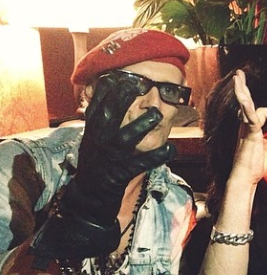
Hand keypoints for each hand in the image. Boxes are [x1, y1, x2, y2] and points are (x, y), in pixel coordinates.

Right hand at [30, 73, 175, 261]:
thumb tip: (111, 102)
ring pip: (125, 138)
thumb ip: (101, 124)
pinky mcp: (121, 174)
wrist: (88, 198)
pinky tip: (171, 149)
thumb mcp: (93, 143)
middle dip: (123, 99)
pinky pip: (141, 163)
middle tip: (140, 84)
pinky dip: (156, 156)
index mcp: (92, 134)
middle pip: (110, 116)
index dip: (108, 91)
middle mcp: (99, 143)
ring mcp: (110, 159)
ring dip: (141, 125)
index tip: (120, 76)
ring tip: (156, 113)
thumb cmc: (95, 167)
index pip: (97, 107)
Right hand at [230, 70, 266, 185]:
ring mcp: (245, 129)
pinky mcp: (248, 132)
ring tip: (238, 77)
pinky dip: (247, 105)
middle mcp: (245, 127)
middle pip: (245, 103)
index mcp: (251, 130)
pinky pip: (248, 114)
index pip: (262, 113)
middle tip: (239, 75)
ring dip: (242, 90)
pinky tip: (244, 96)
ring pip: (245, 105)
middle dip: (243, 88)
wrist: (246, 178)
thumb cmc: (254, 169)